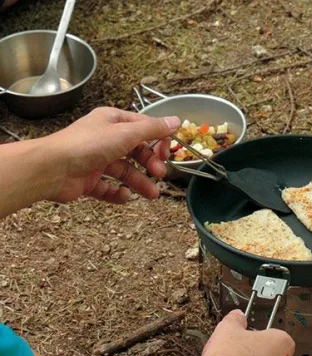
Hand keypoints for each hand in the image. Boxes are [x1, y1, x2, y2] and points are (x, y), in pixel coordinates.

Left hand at [47, 107, 180, 204]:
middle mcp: (105, 139)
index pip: (144, 129)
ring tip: (151, 195)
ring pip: (125, 172)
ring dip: (140, 183)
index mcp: (113, 122)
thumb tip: (176, 121)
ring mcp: (97, 160)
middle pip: (136, 152)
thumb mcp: (126, 133)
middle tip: (159, 174)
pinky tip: (124, 196)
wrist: (52, 168)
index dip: (158, 141)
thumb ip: (152, 129)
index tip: (167, 154)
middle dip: (150, 164)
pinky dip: (119, 194)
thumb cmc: (86, 145)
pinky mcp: (89, 180)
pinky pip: (109, 188)